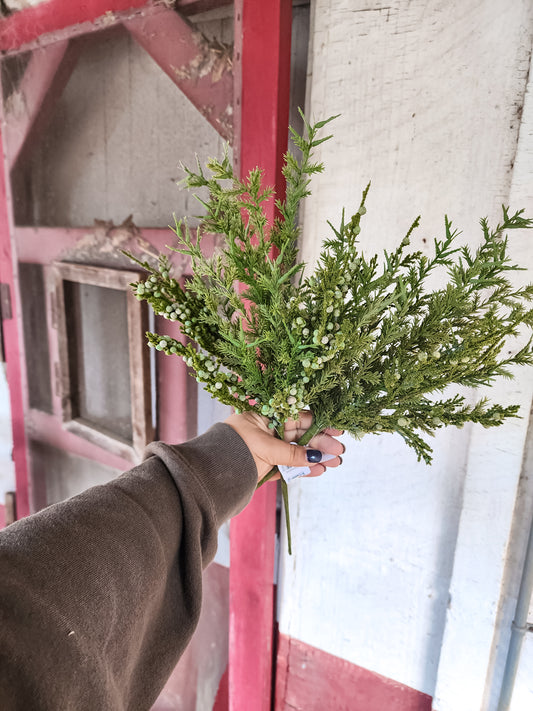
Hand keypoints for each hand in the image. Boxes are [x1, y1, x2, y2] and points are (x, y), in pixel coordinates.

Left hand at [225, 411, 344, 482]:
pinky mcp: (264, 468)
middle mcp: (266, 431)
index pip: (297, 417)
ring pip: (296, 453)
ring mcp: (266, 450)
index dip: (317, 424)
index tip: (336, 430)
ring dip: (315, 458)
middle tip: (339, 452)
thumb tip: (317, 456)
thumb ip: (291, 453)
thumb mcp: (265, 448)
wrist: (209, 475)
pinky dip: (302, 470)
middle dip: (320, 444)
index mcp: (264, 417)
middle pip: (299, 436)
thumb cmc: (233, 450)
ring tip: (334, 464)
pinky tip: (317, 472)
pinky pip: (287, 467)